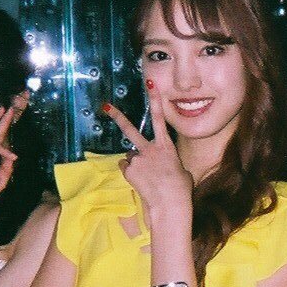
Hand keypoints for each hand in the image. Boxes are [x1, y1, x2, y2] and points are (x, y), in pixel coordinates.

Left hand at [107, 89, 191, 217]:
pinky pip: (126, 169)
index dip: (154, 99)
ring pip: (130, 157)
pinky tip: (141, 181)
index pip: (160, 118)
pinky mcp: (129, 171)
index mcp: (166, 146)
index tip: (149, 84)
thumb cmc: (181, 188)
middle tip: (106, 107)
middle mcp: (150, 149)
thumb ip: (169, 161)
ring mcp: (137, 159)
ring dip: (135, 163)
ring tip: (147, 176)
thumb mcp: (181, 170)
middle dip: (117, 116)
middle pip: (130, 130)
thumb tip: (161, 164)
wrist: (170, 203)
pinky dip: (131, 173)